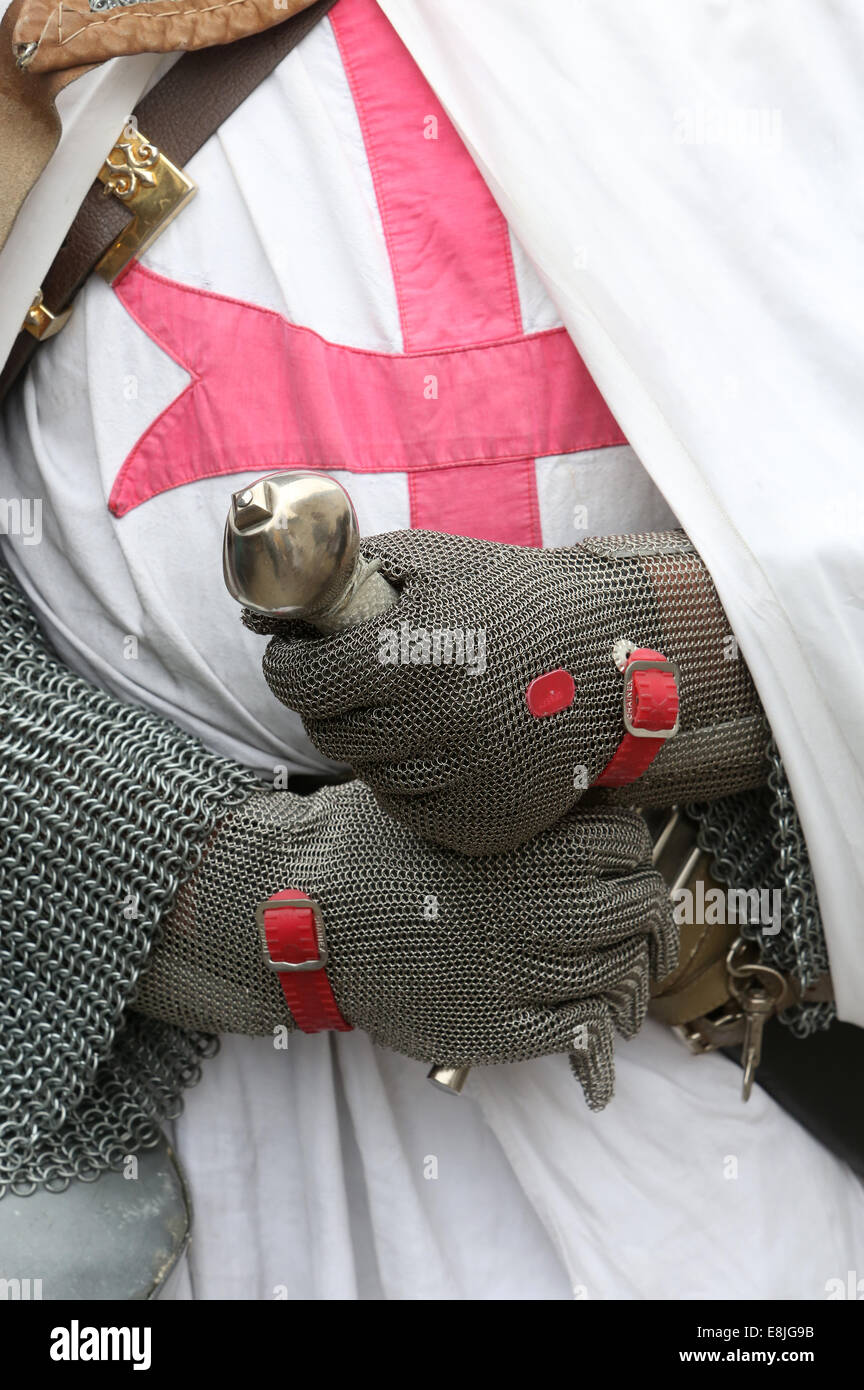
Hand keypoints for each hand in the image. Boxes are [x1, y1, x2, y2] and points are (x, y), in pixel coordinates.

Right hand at [136, 781, 674, 1109]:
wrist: (303, 917)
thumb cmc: (365, 847)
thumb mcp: (441, 800)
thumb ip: (510, 802)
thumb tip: (571, 793)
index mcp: (530, 845)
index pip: (628, 839)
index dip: (626, 846)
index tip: (614, 856)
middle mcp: (540, 907)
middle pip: (640, 905)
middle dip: (641, 906)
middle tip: (628, 913)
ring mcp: (523, 973)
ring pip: (619, 969)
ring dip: (628, 965)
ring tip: (617, 962)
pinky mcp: (500, 1030)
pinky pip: (580, 1027)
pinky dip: (597, 1018)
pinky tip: (588, 1008)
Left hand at [251, 529, 765, 853]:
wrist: (611, 655)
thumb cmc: (511, 598)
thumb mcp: (432, 562)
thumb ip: (348, 579)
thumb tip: (265, 610)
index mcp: (416, 650)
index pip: (301, 680)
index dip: (288, 664)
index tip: (295, 655)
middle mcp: (439, 720)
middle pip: (329, 732)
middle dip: (329, 703)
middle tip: (356, 682)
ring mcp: (466, 779)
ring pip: (368, 774)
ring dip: (372, 744)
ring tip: (411, 709)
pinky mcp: (487, 822)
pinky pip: (410, 810)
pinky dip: (411, 783)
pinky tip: (443, 746)